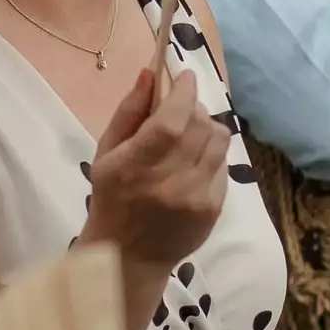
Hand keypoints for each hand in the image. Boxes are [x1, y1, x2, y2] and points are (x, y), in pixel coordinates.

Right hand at [82, 56, 229, 278]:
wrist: (128, 257)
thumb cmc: (111, 199)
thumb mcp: (106, 153)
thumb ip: (129, 112)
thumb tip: (151, 73)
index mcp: (139, 163)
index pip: (174, 116)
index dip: (184, 90)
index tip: (184, 77)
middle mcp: (173, 179)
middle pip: (201, 123)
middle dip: (193, 107)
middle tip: (180, 110)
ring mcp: (198, 196)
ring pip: (219, 140)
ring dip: (206, 129)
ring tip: (189, 136)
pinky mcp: (214, 208)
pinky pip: (223, 165)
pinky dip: (210, 156)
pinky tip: (193, 165)